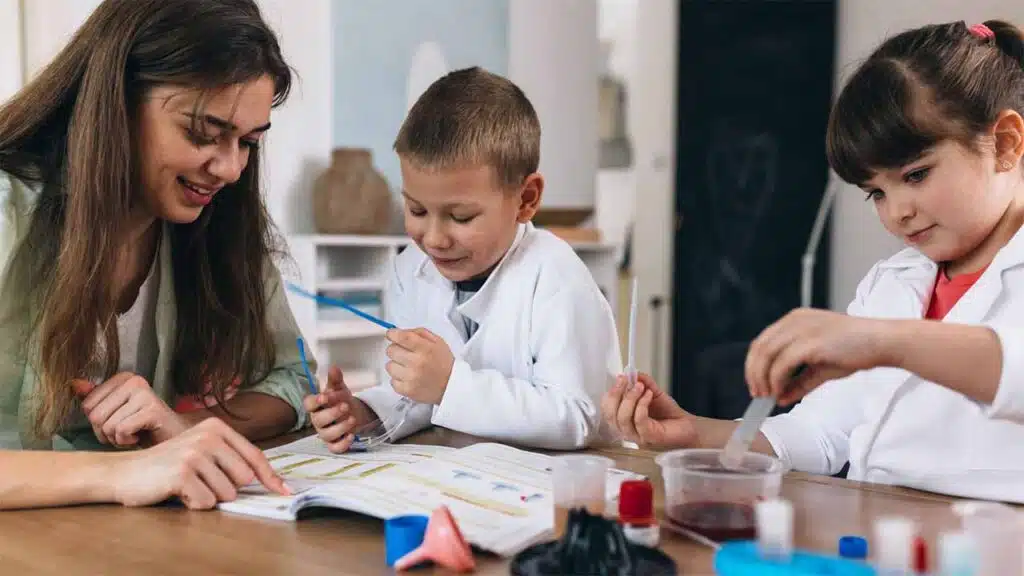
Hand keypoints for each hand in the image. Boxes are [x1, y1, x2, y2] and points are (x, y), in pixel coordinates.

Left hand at [75, 373, 188, 447]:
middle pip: (95, 416)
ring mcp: (144, 394)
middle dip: (106, 433)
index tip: (119, 422)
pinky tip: (140, 438)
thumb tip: (74, 384)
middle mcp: (134, 381)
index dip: (98, 423)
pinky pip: (121, 431)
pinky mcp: (152, 410)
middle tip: (126, 432)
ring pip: (107, 426)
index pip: (87, 405)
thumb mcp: (115, 412)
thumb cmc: (142, 428)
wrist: (173, 438)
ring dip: (117, 439)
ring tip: (134, 434)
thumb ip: (95, 398)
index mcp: (123, 378)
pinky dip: (126, 442)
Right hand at [111, 418, 289, 509]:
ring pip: (226, 494)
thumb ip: (230, 459)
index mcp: (217, 428)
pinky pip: (205, 503)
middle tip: (200, 481)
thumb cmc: (167, 466)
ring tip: (187, 485)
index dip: (271, 477)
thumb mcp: (201, 451)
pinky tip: (177, 492)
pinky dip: (193, 504)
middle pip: (243, 479)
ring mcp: (195, 453)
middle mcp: (208, 436)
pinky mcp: (182, 473)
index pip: (254, 456)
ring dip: (207, 496)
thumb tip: (269, 480)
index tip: (285, 491)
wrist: (125, 472)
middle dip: (226, 488)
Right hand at [302, 366, 376, 452]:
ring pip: (327, 435)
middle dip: (332, 413)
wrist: (352, 411)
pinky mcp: (334, 443)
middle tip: (345, 406)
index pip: (308, 404)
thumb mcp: (339, 388)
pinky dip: (343, 444)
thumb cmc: (340, 399)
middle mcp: (318, 420)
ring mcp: (325, 433)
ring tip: (352, 419)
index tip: (325, 396)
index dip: (315, 401)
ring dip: (340, 428)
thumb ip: (335, 380)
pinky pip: (335, 448)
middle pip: (318, 420)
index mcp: (316, 405)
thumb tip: (334, 368)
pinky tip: (352, 435)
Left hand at [384, 328, 453, 403]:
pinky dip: (398, 379)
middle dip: (396, 349)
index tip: (392, 334)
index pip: (402, 337)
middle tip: (406, 353)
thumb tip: (398, 332)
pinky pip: (392, 381)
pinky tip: (409, 378)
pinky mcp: (407, 390)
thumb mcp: (437, 341)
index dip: (392, 334)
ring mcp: (411, 378)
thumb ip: (418, 333)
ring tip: (408, 367)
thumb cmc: (443, 362)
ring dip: (396, 365)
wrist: (452, 385)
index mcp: (426, 349)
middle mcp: (418, 363)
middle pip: (391, 350)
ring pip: (389, 366)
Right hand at [601, 372, 697, 448]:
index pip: (607, 410)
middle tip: (627, 380)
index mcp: (624, 421)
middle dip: (616, 395)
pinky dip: (642, 405)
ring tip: (641, 387)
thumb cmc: (669, 414)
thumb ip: (643, 383)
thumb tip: (631, 372)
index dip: (610, 393)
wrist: (688, 427)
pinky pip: (639, 421)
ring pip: (622, 419)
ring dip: (630, 398)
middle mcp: (627, 431)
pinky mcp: (649, 438)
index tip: (621, 378)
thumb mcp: (653, 393)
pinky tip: (649, 395)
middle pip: (610, 416)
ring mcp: (637, 437)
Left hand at [745, 308, 889, 404]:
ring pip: (767, 355)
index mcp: (794, 320)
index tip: (756, 385)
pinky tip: (781, 393)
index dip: (754, 365)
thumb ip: (799, 381)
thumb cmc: (856, 350)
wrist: (883, 341)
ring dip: (763, 379)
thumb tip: (780, 398)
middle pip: (760, 348)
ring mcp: (801, 329)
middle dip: (754, 374)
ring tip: (768, 396)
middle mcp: (794, 321)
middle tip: (758, 395)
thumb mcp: (821, 367)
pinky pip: (783, 363)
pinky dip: (777, 380)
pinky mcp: (811, 342)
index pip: (762, 342)